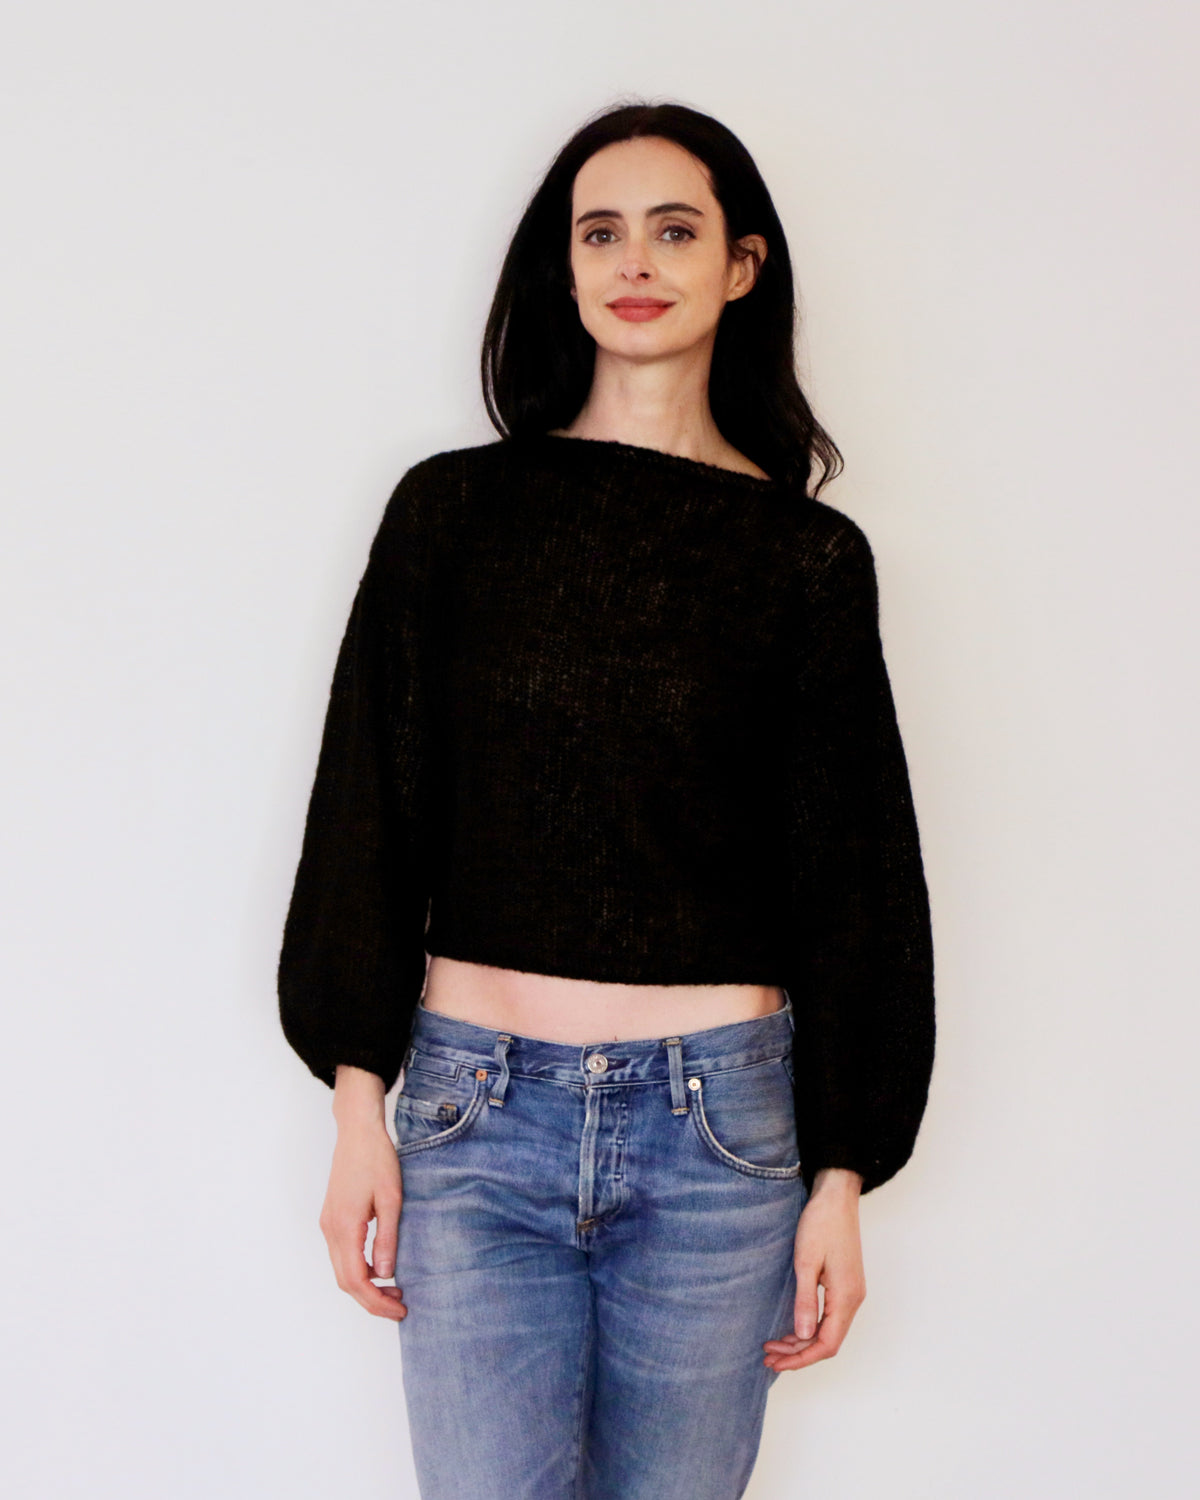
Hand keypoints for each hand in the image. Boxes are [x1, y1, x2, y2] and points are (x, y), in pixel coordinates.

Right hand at [319, 1064, 406, 1319]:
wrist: (357, 1132)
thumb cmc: (377, 1159)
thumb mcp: (391, 1199)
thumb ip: (387, 1238)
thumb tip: (386, 1275)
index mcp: (345, 1227)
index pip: (356, 1281)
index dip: (377, 1302)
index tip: (400, 1309)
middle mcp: (330, 1230)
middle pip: (345, 1282)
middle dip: (372, 1301)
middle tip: (400, 1305)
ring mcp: (328, 1224)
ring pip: (341, 1270)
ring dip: (365, 1286)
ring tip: (394, 1290)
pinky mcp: (332, 1218)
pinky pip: (342, 1255)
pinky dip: (358, 1270)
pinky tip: (380, 1267)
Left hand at [763, 1166, 865, 1370]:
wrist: (836, 1197)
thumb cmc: (821, 1224)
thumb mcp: (806, 1262)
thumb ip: (805, 1301)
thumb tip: (802, 1336)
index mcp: (846, 1297)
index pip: (826, 1344)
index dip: (801, 1359)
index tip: (777, 1363)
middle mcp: (853, 1300)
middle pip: (828, 1341)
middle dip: (798, 1354)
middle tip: (769, 1358)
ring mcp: (851, 1292)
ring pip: (828, 1330)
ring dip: (802, 1341)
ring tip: (775, 1347)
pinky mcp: (845, 1284)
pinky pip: (829, 1317)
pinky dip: (810, 1327)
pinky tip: (792, 1328)